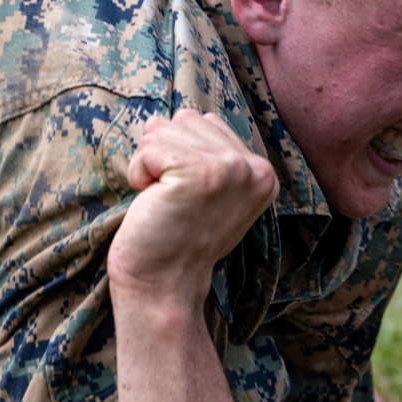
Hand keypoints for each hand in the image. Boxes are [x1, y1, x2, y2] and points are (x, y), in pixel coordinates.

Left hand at [108, 110, 277, 306]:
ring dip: (149, 164)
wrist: (164, 285)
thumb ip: (212, 154)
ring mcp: (229, 169)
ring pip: (163, 128)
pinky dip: (138, 174)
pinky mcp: (198, 173)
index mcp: (263, 172)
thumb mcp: (212, 193)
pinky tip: (153, 202)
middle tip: (174, 201)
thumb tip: (182, 115)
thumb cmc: (177, 239)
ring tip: (164, 201)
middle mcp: (254, 167)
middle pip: (185, 117)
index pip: (206, 122)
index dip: (180, 155)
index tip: (188, 199)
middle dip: (164, 154)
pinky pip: (148, 147)